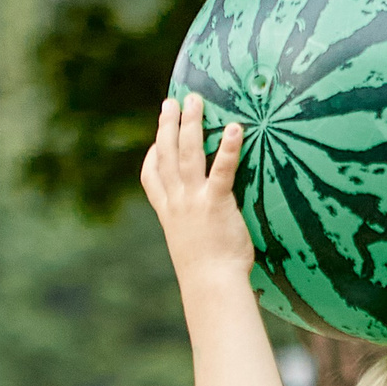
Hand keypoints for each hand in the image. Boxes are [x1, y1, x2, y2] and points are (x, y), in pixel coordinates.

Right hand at [141, 94, 253, 280]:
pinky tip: (235, 128)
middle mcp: (176, 201)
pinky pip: (222, 169)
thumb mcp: (192, 247)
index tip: (155, 142)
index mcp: (168, 212)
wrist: (211, 285)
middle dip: (167, 125)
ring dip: (190, 123)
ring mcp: (193, 200)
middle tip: (171, 102)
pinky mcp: (216, 203)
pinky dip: (228, 147)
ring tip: (194, 101)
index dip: (152, 157)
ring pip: (188, 153)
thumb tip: (205, 228)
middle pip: (166, 154)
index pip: (151, 177)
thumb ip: (195, 229)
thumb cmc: (208, 272)